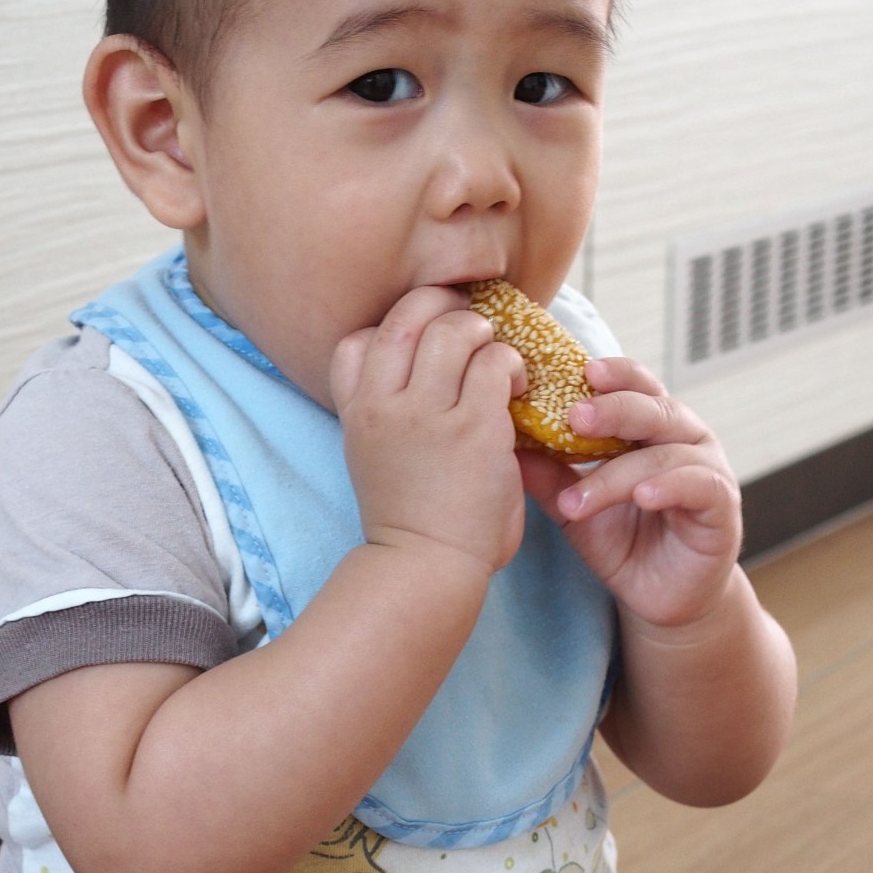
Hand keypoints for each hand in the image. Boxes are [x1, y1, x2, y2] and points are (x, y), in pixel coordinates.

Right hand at [330, 286, 528, 577]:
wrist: (424, 567)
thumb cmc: (411, 520)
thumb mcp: (373, 460)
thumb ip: (389, 415)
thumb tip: (433, 372)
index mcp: (356, 414)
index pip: (355, 341)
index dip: (391, 330)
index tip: (422, 344)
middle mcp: (382, 405)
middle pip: (404, 316)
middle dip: (441, 305)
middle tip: (470, 324)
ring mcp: (425, 414)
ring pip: (452, 330)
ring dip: (481, 331)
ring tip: (497, 356)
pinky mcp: (472, 427)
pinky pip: (494, 363)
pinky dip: (511, 363)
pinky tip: (518, 385)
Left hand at [517, 356, 741, 627]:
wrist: (660, 598)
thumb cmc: (623, 543)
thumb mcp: (575, 508)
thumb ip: (548, 475)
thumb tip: (506, 443)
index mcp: (650, 428)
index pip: (635, 386)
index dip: (614, 374)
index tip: (580, 370)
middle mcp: (683, 439)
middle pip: (653, 408)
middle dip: (613, 410)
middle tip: (574, 418)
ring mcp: (707, 469)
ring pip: (667, 453)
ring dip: (620, 472)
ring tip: (581, 497)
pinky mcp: (722, 506)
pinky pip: (699, 486)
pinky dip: (670, 487)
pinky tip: (643, 495)